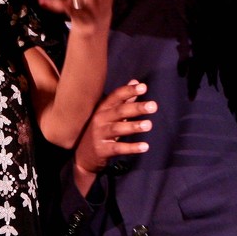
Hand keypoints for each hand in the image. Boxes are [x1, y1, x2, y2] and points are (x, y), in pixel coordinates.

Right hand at [73, 80, 156, 194]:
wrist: (83, 154)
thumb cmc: (101, 129)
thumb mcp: (109, 113)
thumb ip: (123, 99)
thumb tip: (135, 81)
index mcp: (103, 108)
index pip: (116, 96)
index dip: (129, 91)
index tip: (143, 87)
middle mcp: (100, 119)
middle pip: (119, 111)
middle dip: (136, 108)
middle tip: (153, 106)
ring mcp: (100, 134)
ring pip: (118, 129)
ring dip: (134, 126)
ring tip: (149, 125)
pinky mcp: (102, 150)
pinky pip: (118, 148)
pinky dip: (131, 148)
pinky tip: (145, 146)